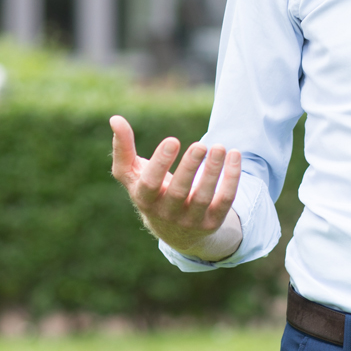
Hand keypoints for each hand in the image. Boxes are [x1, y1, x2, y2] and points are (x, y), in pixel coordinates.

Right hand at [109, 115, 243, 261]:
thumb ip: (123, 148)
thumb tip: (115, 119)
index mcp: (145, 199)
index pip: (150, 184)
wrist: (173, 231)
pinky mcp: (212, 222)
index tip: (173, 139)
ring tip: (219, 147)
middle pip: (179, 192)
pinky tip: (234, 155)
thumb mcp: (132, 174)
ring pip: (204, 197)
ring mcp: (190, 220)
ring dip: (213, 171)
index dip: (161, 163)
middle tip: (200, 145)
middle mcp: (167, 213)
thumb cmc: (150, 192)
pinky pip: (225, 201)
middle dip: (189, 168)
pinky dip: (231, 179)